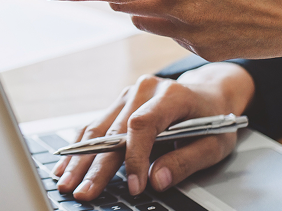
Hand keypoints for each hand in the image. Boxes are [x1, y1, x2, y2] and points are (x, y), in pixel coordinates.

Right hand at [54, 64, 253, 199]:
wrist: (209, 94)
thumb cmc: (214, 119)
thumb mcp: (215, 144)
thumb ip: (187, 162)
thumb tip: (157, 181)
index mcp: (172, 95)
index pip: (143, 125)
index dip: (135, 157)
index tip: (134, 186)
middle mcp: (145, 90)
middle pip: (114, 130)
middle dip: (96, 166)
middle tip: (84, 192)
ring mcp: (128, 94)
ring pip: (98, 129)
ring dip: (80, 159)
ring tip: (66, 182)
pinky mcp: (119, 103)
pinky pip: (95, 126)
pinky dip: (80, 148)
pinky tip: (66, 165)